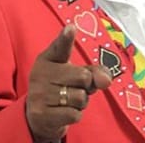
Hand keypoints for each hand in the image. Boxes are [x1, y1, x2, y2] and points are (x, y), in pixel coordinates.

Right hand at [26, 25, 111, 141]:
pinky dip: (75, 115)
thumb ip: (94, 72)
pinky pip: (75, 114)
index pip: (59, 47)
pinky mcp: (42, 114)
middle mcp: (41, 74)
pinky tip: (63, 112)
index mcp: (48, 59)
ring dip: (81, 103)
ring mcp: (39, 94)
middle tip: (73, 88)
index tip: (71, 29)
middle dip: (86, 86)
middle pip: (83, 77)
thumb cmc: (60, 89)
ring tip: (67, 101)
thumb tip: (106, 80)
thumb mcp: (75, 75)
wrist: (38, 117)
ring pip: (80, 97)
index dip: (66, 38)